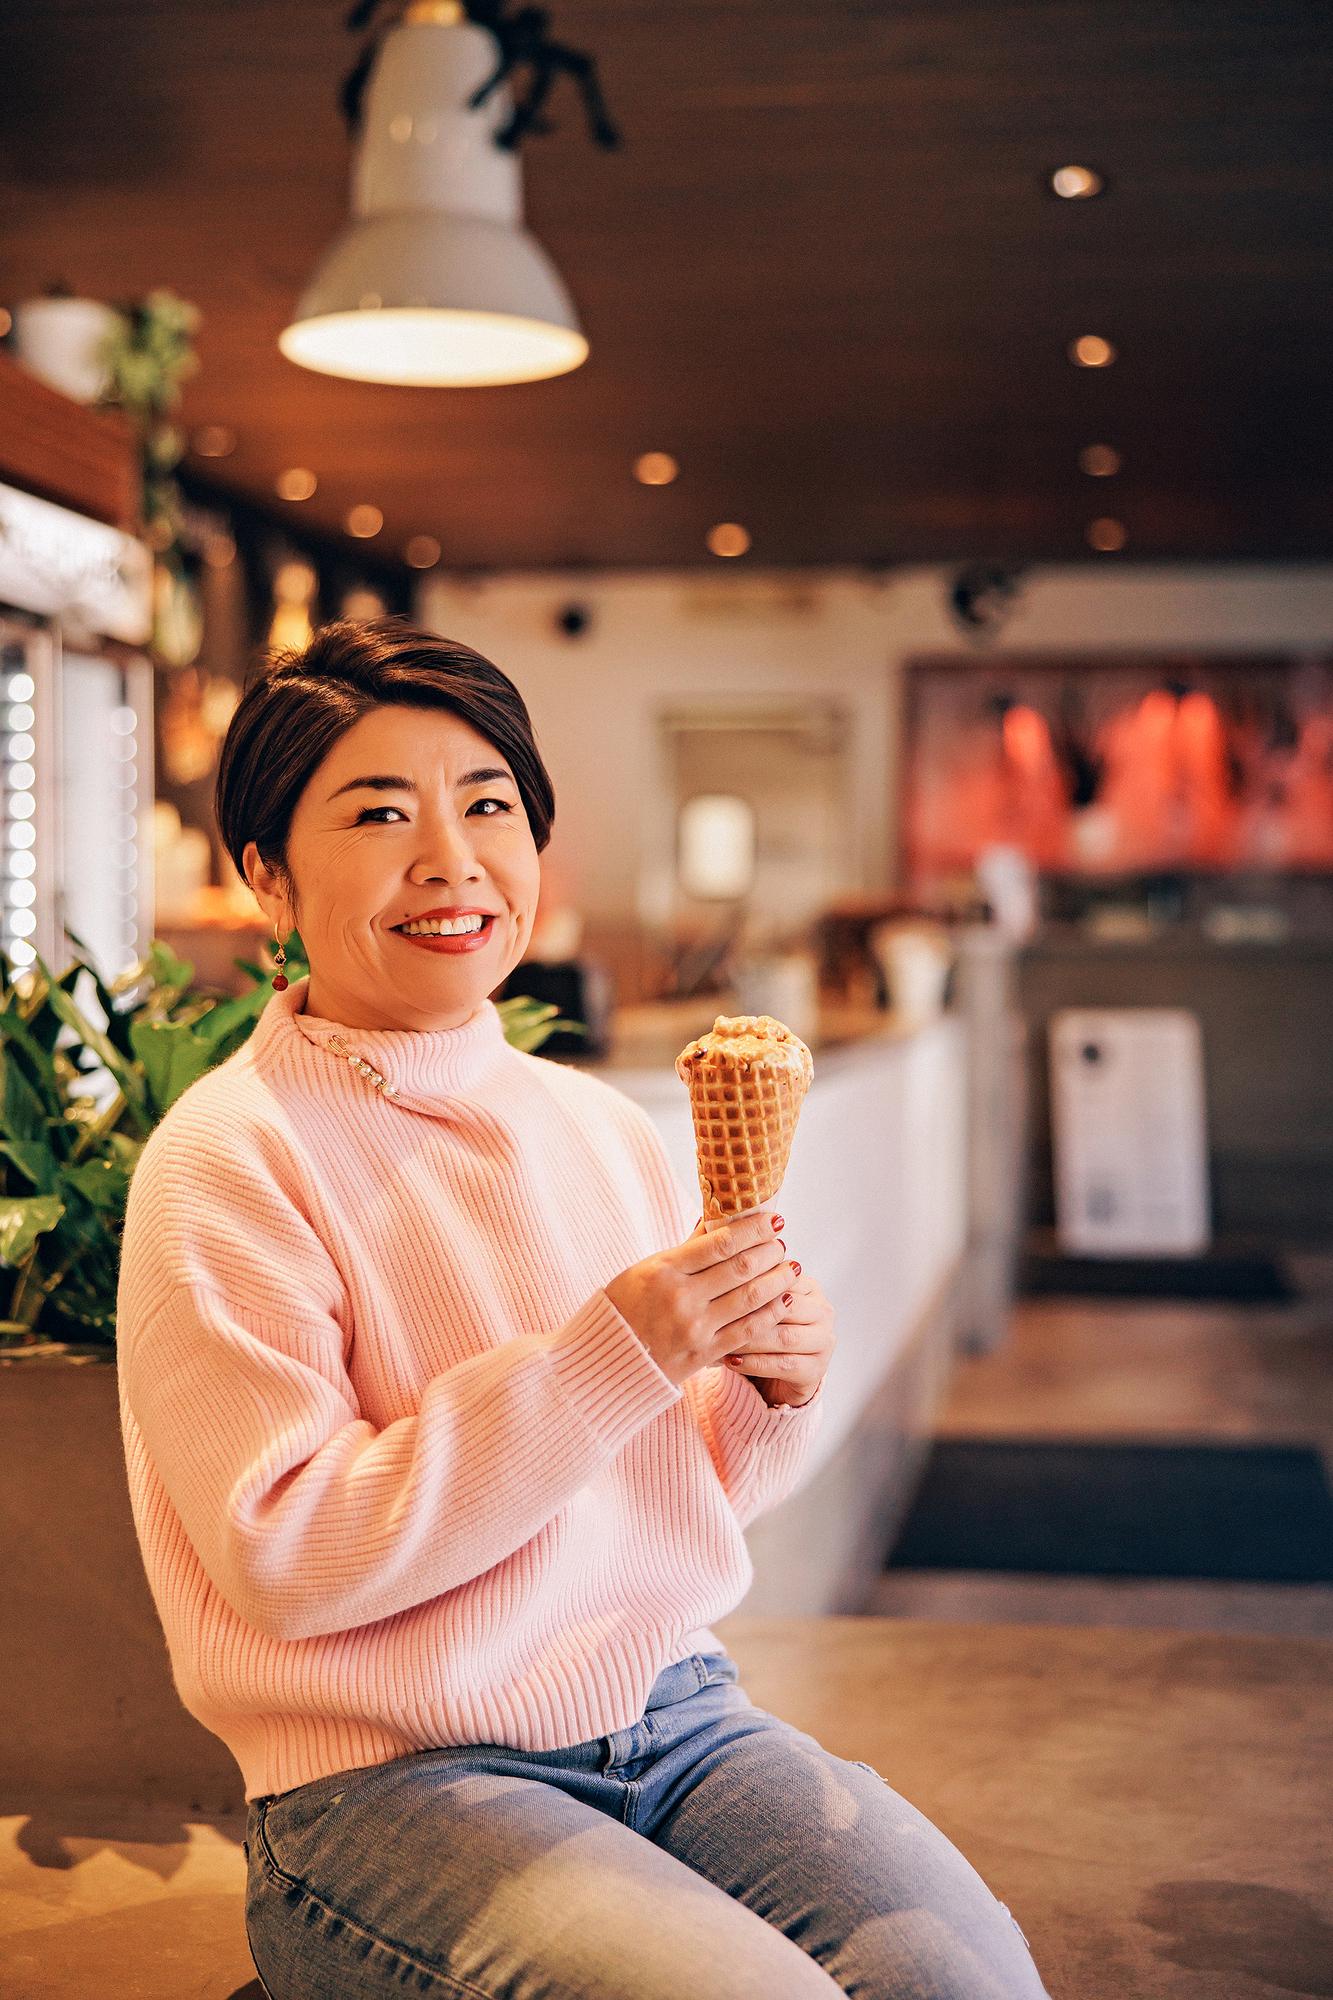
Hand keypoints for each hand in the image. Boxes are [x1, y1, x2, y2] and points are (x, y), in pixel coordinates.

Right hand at [604, 1209, 796, 1388]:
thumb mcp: (646, 1269)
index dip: (754, 1229)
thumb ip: (685, 1249)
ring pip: (750, 1298)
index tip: (773, 1221)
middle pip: (741, 1268)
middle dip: (770, 1253)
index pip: (720, 1242)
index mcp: (664, 1269)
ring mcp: (694, 1327)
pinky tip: (784, 1301)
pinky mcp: (704, 1353)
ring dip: (778, 1281)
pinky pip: (747, 1330)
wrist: (606, 1360)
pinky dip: (770, 1313)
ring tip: (792, 1269)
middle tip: (782, 1245)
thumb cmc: (625, 1308)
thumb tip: (717, 1220)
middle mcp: (681, 1297)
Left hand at [721, 1263, 834, 1409]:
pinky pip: (784, 1365)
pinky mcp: (816, 1370)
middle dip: (750, 1308)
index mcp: (809, 1287)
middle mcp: (822, 1311)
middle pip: (786, 1306)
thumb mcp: (754, 1298)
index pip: (782, 1277)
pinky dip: (755, 1363)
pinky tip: (731, 1360)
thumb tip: (713, 1237)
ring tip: (720, 1337)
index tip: (718, 1280)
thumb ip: (743, 1272)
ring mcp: (823, 1341)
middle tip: (715, 1309)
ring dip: (750, 1338)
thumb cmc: (760, 1327)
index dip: (751, 1278)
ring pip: (784, 1337)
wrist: (778, 1372)